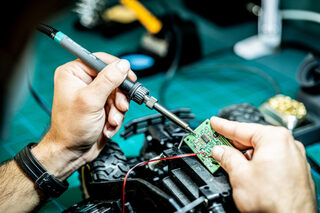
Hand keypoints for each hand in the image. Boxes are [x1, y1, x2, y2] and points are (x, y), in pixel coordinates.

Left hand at [32, 53, 136, 179]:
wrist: (72, 152)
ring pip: (118, 94)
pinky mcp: (101, 107)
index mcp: (74, 73)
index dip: (117, 69)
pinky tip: (108, 126)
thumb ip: (109, 80)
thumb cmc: (71, 128)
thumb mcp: (91, 100)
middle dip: (118, 96)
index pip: (100, 61)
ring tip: (111, 120)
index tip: (129, 77)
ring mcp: (93, 96)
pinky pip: (118, 106)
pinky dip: (116, 117)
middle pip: (113, 79)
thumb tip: (123, 65)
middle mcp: (83, 82)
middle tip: (120, 106)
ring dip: (118, 110)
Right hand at [210, 116, 315, 212]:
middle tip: (216, 143)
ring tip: (228, 159)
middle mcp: (288, 145)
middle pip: (252, 139)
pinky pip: (271, 161)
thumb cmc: (273, 202)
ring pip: (261, 151)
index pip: (241, 128)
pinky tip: (245, 170)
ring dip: (244, 156)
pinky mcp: (295, 173)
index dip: (223, 126)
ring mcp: (294, 159)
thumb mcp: (239, 175)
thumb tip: (219, 151)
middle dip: (232, 143)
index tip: (214, 123)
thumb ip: (227, 157)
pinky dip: (256, 163)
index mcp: (275, 138)